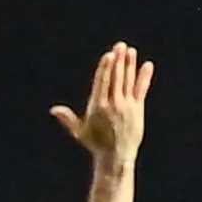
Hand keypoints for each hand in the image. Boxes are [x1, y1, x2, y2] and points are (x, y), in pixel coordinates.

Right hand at [50, 41, 150, 170]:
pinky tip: (147, 65)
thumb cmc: (96, 144)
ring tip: (130, 51)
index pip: (103, 82)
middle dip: (118, 61)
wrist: (117, 156)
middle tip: (120, 46)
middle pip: (117, 78)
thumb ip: (68, 119)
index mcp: (98, 107)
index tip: (109, 55)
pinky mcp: (138, 108)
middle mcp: (113, 104)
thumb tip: (54, 110)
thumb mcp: (80, 132)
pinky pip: (141, 89)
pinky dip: (144, 77)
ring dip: (129, 65)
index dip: (106, 68)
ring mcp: (127, 105)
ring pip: (128, 81)